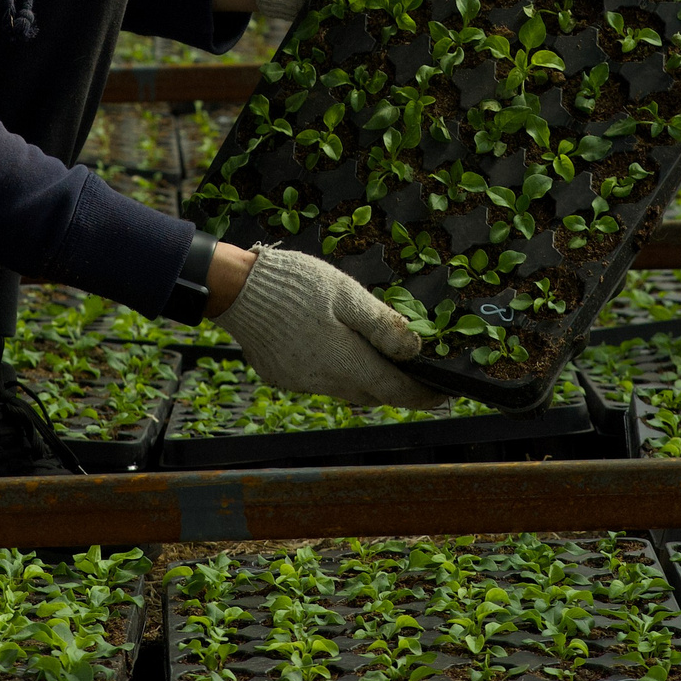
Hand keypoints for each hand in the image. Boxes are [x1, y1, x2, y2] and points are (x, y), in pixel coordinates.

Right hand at [209, 246, 444, 408]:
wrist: (236, 288)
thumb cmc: (294, 285)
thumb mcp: (346, 293)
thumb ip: (381, 324)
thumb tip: (414, 351)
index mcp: (345, 362)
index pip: (396, 391)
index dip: (423, 395)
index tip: (443, 394)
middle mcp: (324, 382)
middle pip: (372, 393)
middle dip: (396, 386)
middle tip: (414, 372)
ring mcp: (300, 381)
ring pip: (346, 389)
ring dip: (364, 377)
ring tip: (375, 355)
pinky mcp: (282, 376)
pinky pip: (320, 381)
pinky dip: (335, 371)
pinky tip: (332, 347)